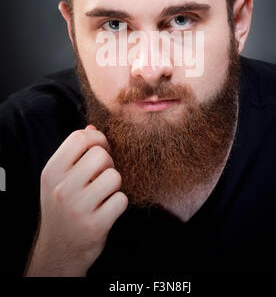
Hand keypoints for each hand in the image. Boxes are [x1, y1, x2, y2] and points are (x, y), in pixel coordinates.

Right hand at [24, 125, 127, 276]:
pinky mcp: (95, 226)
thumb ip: (74, 153)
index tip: (101, 148)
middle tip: (102, 175)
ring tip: (103, 194)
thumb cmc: (63, 207)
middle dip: (108, 163)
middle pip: (101, 155)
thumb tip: (92, 127)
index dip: (97, 138)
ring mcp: (78, 208)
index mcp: (51, 172)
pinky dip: (119, 203)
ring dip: (114, 184)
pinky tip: (107, 209)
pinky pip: (121, 199)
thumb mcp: (59, 179)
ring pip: (114, 176)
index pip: (79, 138)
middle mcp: (62, 188)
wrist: (60, 250)